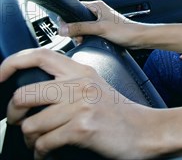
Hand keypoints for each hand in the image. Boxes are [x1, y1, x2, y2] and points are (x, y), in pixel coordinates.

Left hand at [0, 48, 158, 158]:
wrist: (144, 130)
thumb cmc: (118, 112)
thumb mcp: (94, 86)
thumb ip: (68, 82)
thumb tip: (32, 93)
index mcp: (80, 71)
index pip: (39, 55)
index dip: (11, 63)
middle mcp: (79, 84)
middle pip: (24, 95)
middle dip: (12, 115)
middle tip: (17, 122)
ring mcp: (81, 106)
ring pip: (30, 126)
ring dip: (30, 140)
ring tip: (38, 143)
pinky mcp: (82, 128)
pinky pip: (44, 143)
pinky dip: (41, 153)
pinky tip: (47, 153)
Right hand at [58, 0, 145, 48]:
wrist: (138, 38)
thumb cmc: (125, 30)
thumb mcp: (100, 28)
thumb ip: (80, 27)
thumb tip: (63, 28)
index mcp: (96, 5)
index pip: (74, 8)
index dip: (68, 19)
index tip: (67, 29)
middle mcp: (97, 11)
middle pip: (76, 20)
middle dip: (75, 30)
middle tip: (79, 37)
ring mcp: (99, 21)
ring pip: (81, 27)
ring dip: (81, 35)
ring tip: (85, 40)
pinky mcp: (102, 29)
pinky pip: (88, 33)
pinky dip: (86, 38)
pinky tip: (90, 41)